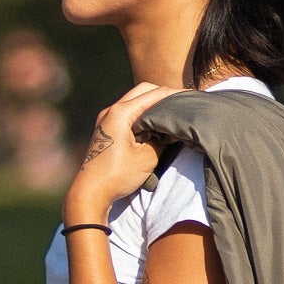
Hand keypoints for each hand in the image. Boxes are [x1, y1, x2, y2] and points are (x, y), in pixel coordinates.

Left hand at [64, 80, 175, 224]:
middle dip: (164, 94)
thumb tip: (171, 130)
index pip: (154, 94)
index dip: (175, 94)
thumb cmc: (117, 175)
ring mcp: (106, 119)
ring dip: (153, 103)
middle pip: (143, 90)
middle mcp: (111, 111)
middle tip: (183, 102)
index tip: (192, 96)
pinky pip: (128, 112)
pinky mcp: (106, 129)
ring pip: (134, 100)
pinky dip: (143, 113)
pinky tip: (155, 122)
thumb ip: (163, 138)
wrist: (90, 193)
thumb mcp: (148, 157)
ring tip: (172, 111)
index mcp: (121, 113)